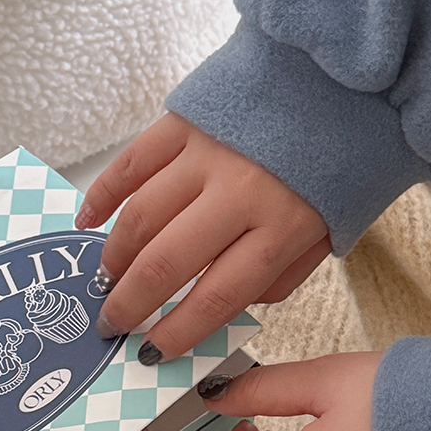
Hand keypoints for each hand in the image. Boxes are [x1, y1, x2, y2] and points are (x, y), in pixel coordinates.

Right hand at [77, 113, 330, 359]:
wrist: (342, 80)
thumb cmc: (336, 164)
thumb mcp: (327, 233)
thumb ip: (278, 275)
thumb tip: (223, 303)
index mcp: (282, 229)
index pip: (216, 297)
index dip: (178, 330)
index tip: (154, 350)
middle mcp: (240, 194)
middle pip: (167, 262)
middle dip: (130, 303)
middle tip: (112, 323)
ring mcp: (207, 155)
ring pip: (142, 217)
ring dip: (115, 257)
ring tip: (106, 280)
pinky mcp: (184, 121)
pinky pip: (132, 164)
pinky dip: (103, 195)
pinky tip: (88, 222)